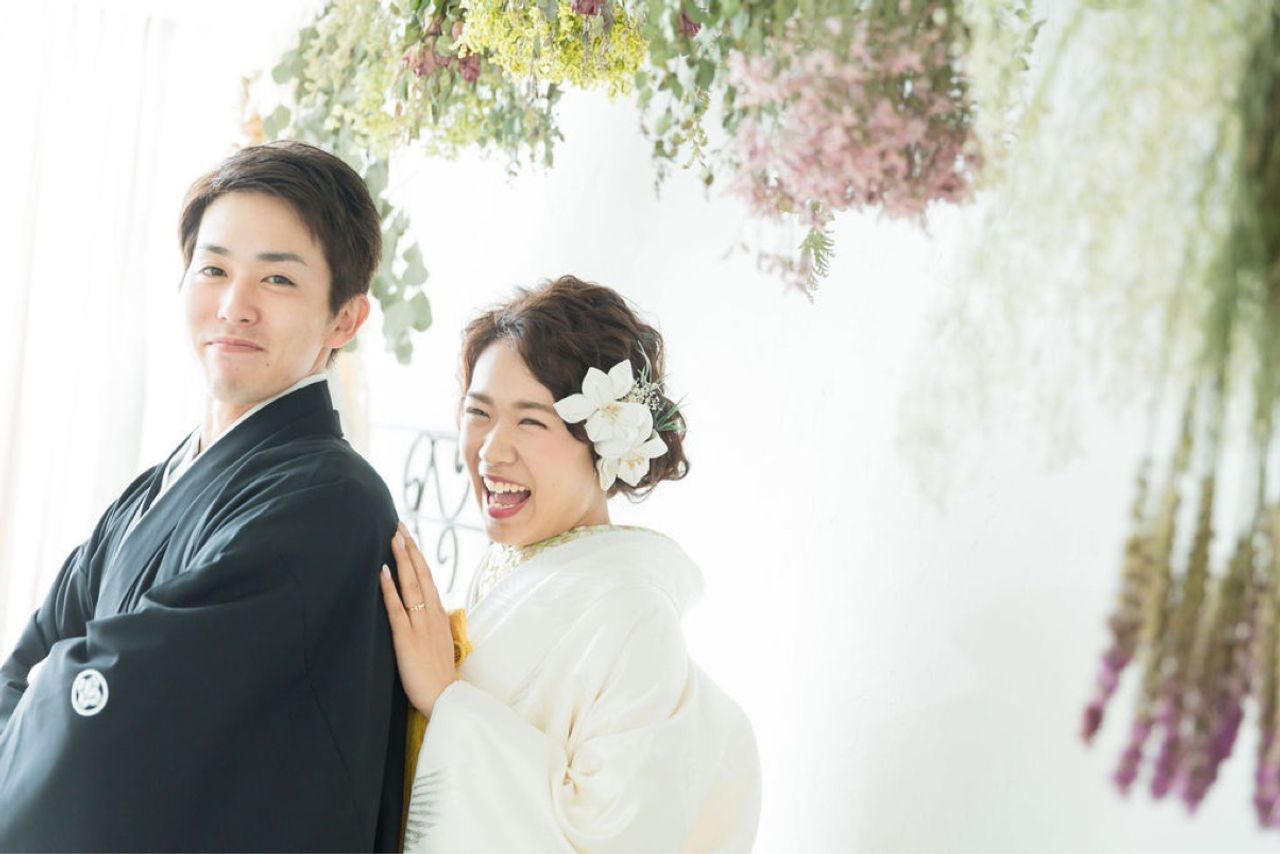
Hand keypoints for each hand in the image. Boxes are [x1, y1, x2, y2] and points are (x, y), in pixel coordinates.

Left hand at [379, 522, 456, 715]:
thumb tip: (425, 611)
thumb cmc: (440, 675)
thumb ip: (433, 625)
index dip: (418, 557)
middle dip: (410, 549)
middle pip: (421, 574)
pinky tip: (384, 571)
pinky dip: (390, 588)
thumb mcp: (440, 643)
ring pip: (411, 585)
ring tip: (394, 538)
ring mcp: (420, 625)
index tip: (410, 538)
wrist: (446, 697)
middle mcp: (432, 614)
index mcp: (440, 615)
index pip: (429, 579)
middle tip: (400, 526)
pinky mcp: (406, 639)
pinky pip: (397, 609)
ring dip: (402, 559)